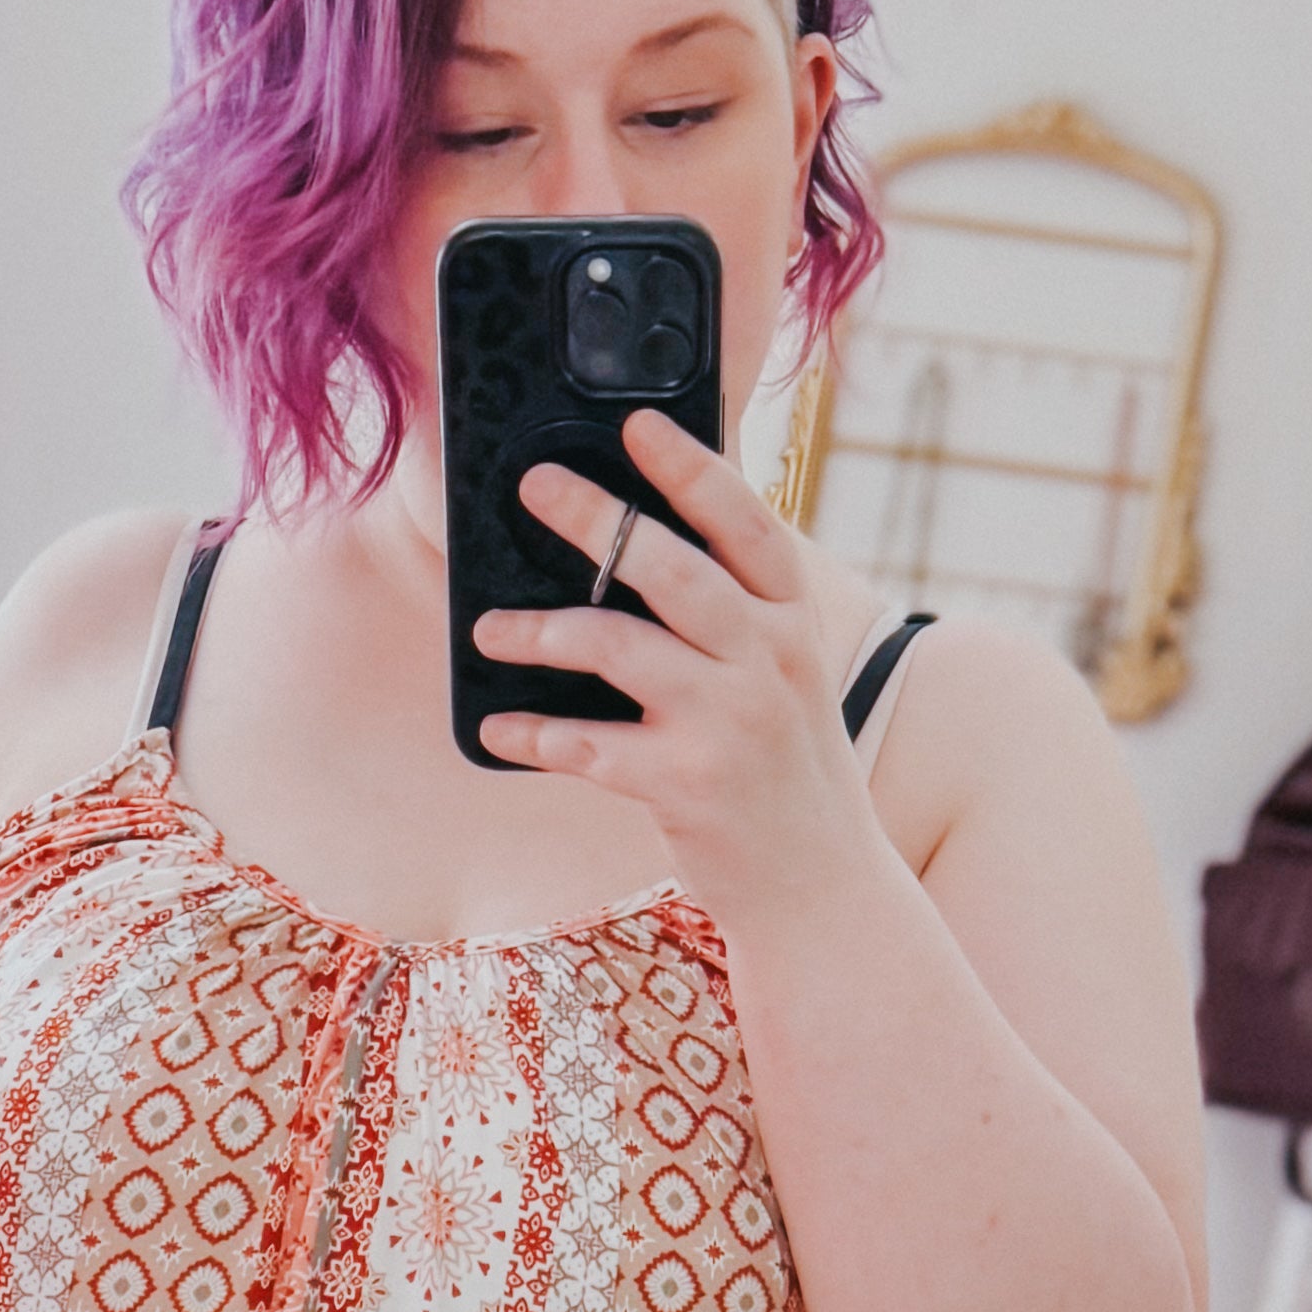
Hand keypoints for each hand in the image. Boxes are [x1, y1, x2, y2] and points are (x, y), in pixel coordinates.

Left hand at [474, 411, 892, 943]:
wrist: (823, 886)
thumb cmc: (783, 768)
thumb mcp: (784, 677)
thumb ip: (734, 617)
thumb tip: (634, 550)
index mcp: (791, 622)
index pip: (746, 524)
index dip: (692, 468)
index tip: (637, 424)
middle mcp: (769, 661)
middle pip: (673, 568)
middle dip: (599, 520)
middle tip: (534, 486)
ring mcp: (729, 723)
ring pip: (619, 648)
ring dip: (541, 631)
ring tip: (487, 627)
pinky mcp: (688, 787)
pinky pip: (590, 746)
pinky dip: (535, 734)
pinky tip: (497, 727)